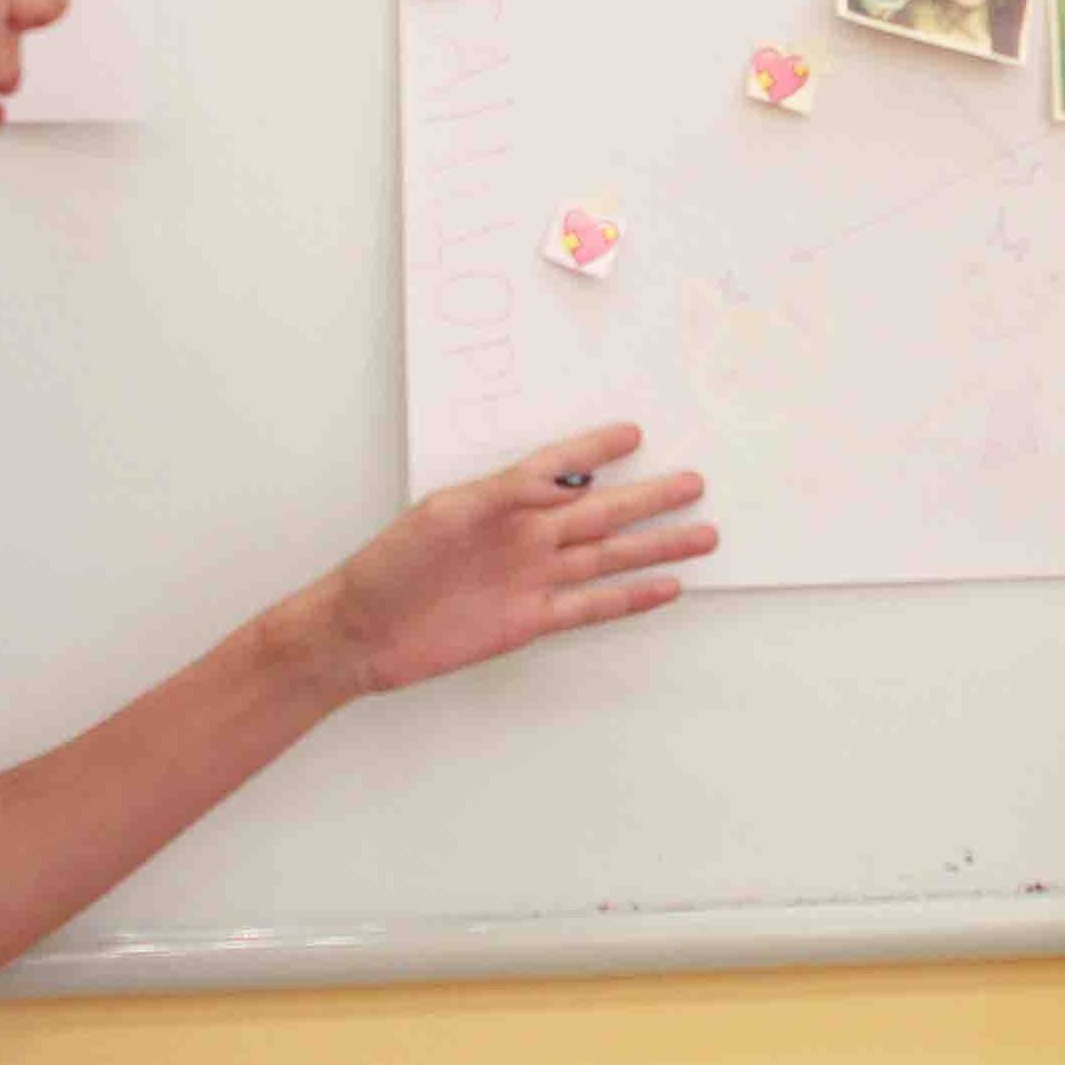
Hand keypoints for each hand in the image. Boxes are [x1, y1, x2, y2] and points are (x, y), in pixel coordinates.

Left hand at [320, 425, 714, 697]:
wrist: (363, 631)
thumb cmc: (390, 566)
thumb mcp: (443, 514)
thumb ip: (504, 495)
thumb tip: (557, 479)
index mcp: (503, 502)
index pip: (562, 467)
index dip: (596, 450)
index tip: (633, 434)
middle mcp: (526, 537)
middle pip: (603, 513)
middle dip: (650, 498)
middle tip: (694, 481)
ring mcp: (533, 579)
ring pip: (609, 557)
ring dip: (656, 547)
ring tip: (701, 534)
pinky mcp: (531, 621)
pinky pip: (591, 606)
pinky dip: (629, 598)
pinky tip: (664, 587)